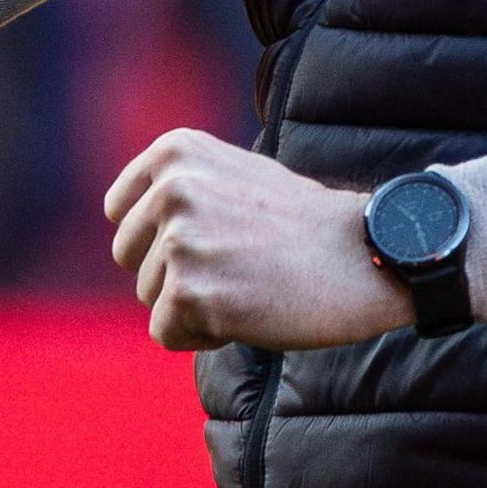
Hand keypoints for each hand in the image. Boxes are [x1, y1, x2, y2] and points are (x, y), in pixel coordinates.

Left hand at [102, 128, 414, 352]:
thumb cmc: (307, 224)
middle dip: (174, 273)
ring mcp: (179, 240)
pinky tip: (248, 313)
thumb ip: (182, 186)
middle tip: (238, 266)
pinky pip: (167, 332)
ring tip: (250, 284)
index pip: (120, 211)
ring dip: (194, 304)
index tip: (208, 241)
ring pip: (150, 297)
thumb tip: (123, 213)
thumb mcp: (236, 175)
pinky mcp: (189, 292)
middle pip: (129, 257)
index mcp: (177, 152)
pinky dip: (203, 336)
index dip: (158, 238)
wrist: (366, 256)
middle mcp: (171, 188)